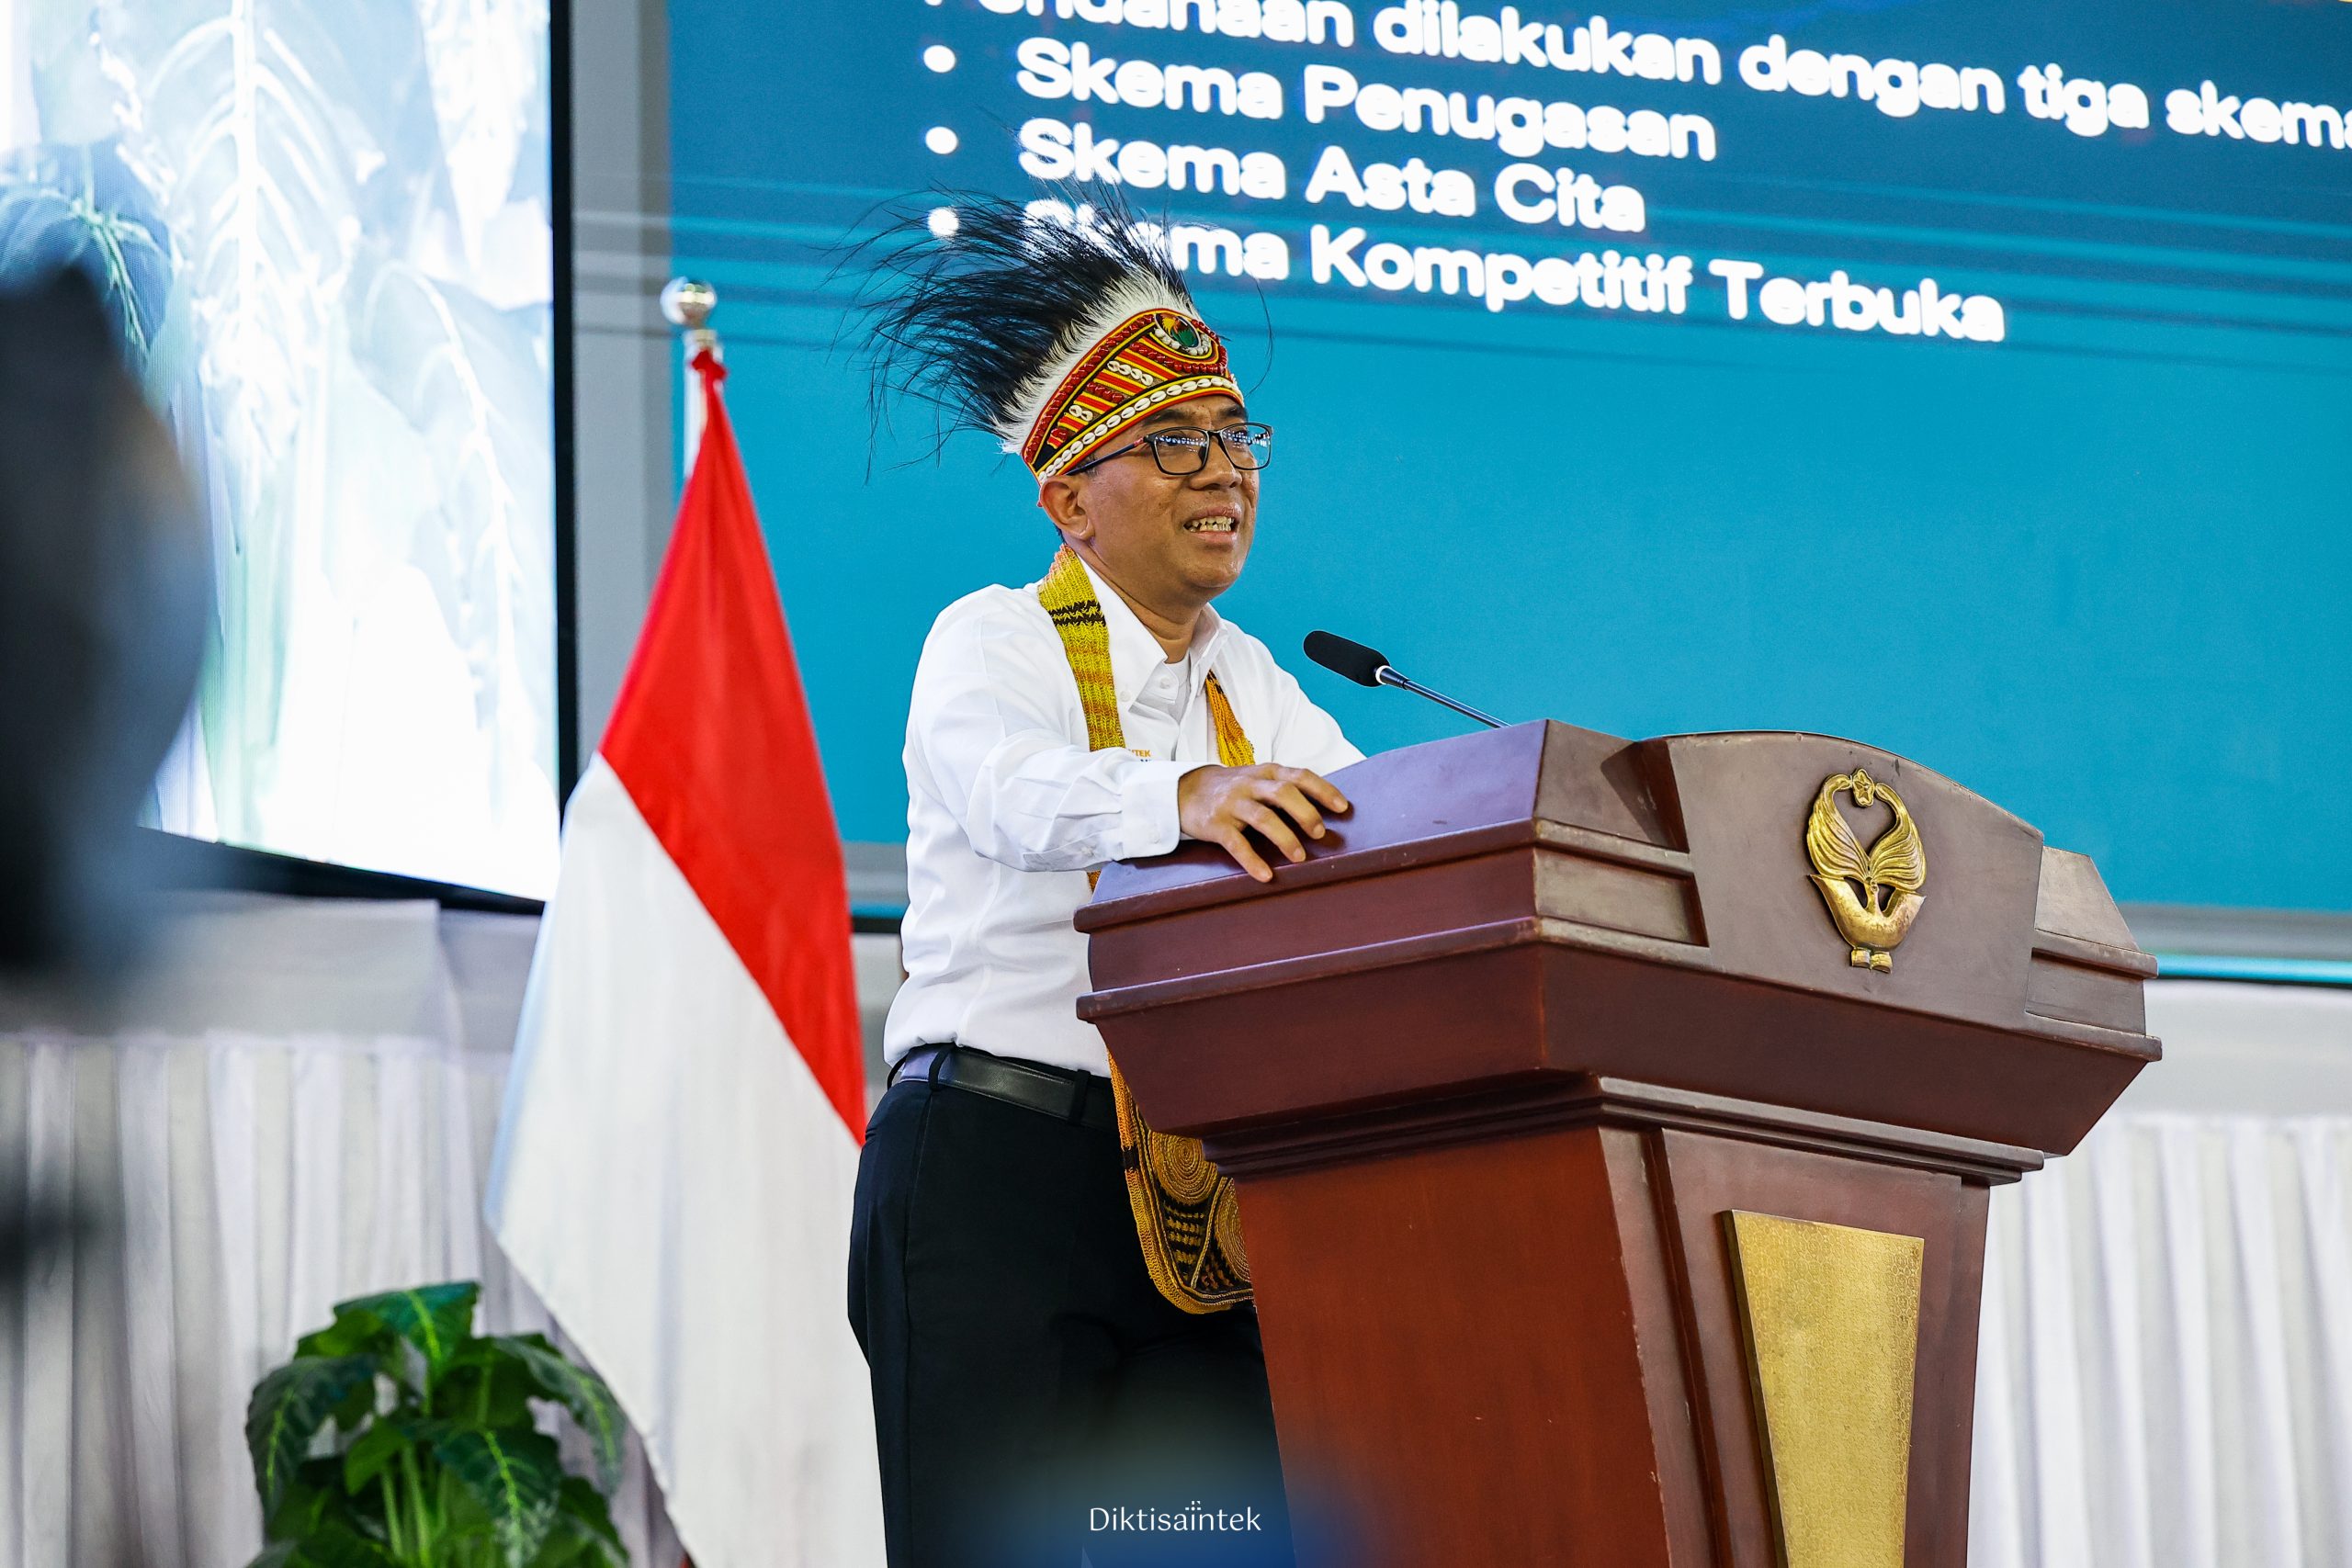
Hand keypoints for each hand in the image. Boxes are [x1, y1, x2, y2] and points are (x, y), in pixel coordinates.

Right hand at [1177, 763, 1351, 883]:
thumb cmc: (1234, 789)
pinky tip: (1265, 875)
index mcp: (1266, 773)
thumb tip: (1325, 809)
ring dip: (1284, 837)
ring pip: (1262, 818)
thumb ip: (1285, 788)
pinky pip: (1236, 844)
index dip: (1323, 790)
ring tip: (1300, 857)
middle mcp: (1250, 784)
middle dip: (1305, 813)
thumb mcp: (1258, 779)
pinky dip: (1252, 860)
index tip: (1343, 808)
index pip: (1299, 776)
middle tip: (1320, 833)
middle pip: (1283, 793)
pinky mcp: (1215, 825)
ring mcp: (1232, 804)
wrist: (1185, 791)